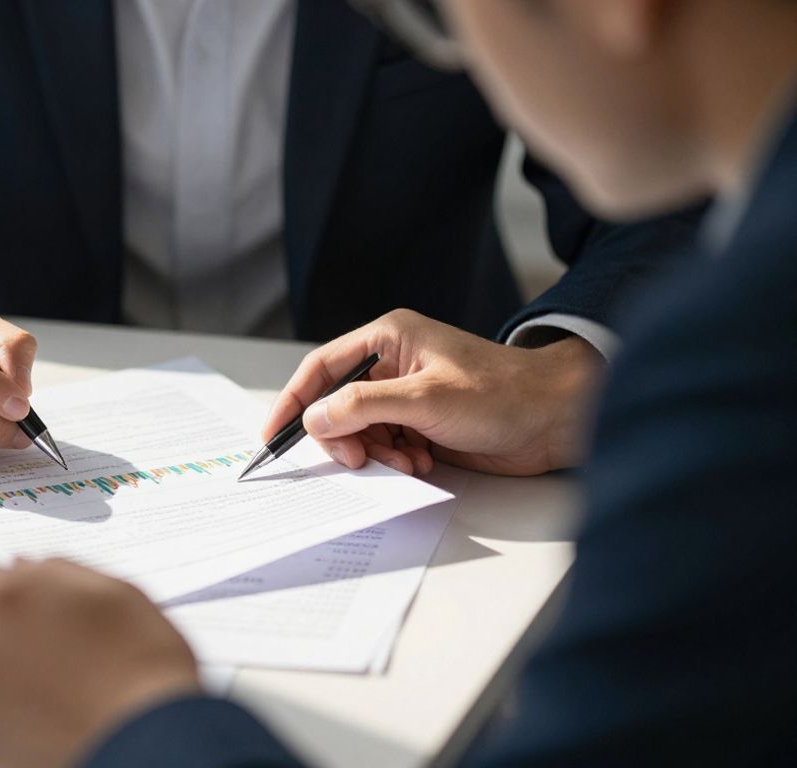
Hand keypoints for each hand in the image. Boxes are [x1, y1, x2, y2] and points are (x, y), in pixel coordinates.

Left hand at [0, 556, 201, 767]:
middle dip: (9, 630)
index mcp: (7, 598)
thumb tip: (27, 569)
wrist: (151, 739)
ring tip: (72, 684)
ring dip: (18, 673)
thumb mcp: (114, 591)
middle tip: (60, 642)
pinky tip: (65, 712)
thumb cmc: (142, 663)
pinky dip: (24, 712)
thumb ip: (58, 571)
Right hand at [263, 309, 605, 476]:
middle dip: (344, 437)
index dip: (293, 400)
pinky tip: (423, 464)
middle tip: (358, 461)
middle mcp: (393, 363)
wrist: (557, 419)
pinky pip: (386, 445)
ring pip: (361, 430)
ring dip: (375, 454)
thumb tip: (315, 417)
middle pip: (337, 404)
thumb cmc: (502, 394)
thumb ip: (363, 406)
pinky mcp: (423, 424)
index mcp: (388, 338)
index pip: (321, 367)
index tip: (273, 434)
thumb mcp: (425, 398)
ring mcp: (407, 395)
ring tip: (408, 463)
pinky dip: (395, 461)